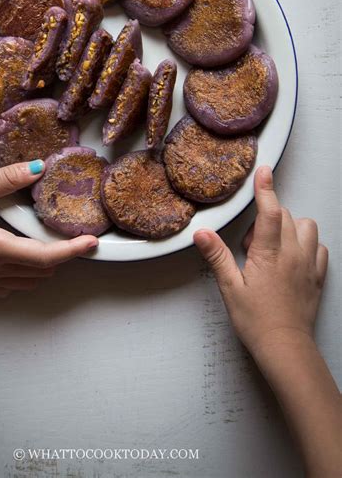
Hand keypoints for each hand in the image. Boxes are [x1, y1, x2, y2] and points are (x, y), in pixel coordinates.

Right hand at [0, 161, 98, 297]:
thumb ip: (8, 178)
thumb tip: (39, 167)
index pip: (45, 257)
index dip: (72, 251)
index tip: (92, 243)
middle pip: (40, 271)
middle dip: (63, 257)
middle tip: (79, 240)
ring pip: (25, 281)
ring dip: (45, 267)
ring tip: (57, 248)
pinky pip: (6, 286)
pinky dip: (23, 277)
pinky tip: (23, 263)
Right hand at [193, 166, 327, 356]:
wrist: (286, 348)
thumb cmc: (257, 322)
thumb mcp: (230, 288)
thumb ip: (218, 256)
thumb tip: (202, 234)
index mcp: (269, 254)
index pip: (270, 211)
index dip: (266, 188)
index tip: (264, 172)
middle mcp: (293, 254)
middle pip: (285, 215)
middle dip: (268, 217)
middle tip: (251, 243)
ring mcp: (308, 264)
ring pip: (306, 226)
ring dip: (290, 227)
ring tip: (272, 246)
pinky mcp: (317, 276)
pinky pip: (319, 247)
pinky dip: (307, 244)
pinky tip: (291, 257)